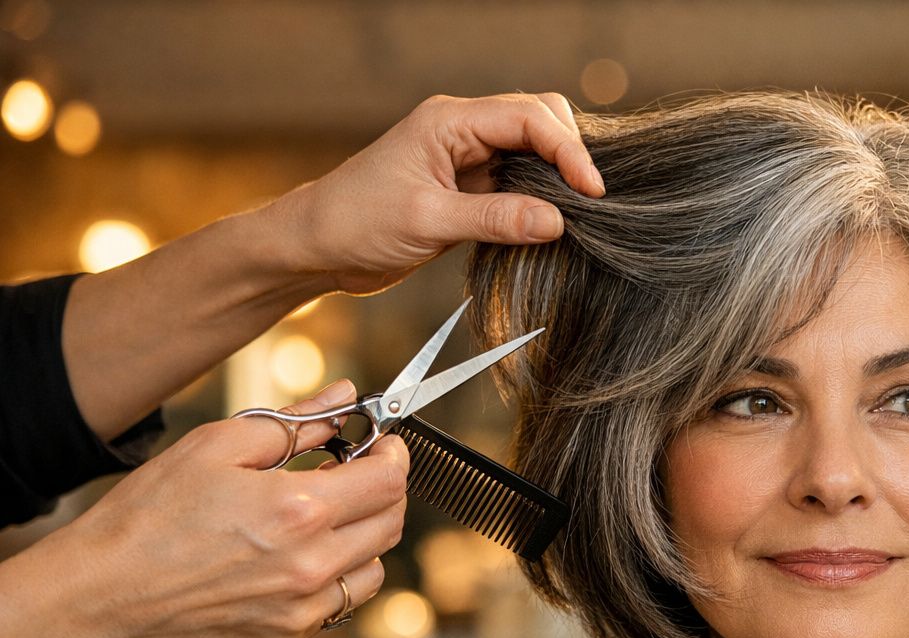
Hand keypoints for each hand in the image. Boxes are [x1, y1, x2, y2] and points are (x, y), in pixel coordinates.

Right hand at [39, 379, 408, 637]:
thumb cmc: (147, 518)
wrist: (100, 597)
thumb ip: (294, 421)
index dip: (394, 454)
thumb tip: (345, 399)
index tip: (383, 443)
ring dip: (362, 536)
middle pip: (391, 523)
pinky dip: (333, 575)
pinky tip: (293, 556)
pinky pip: (339, 601)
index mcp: (298, 512)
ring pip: (374, 566)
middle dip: (383, 490)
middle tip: (352, 473)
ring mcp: (303, 610)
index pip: (389, 480)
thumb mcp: (215, 446)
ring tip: (319, 518)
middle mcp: (311, 566)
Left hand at [270, 92, 605, 293]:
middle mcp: (462, 131)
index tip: (592, 192)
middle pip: (539, 121)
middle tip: (590, 202)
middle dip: (569, 154)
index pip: (528, 118)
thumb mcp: (428, 222)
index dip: (567, 151)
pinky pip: (519, 184)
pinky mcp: (468, 189)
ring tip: (577, 215)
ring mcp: (467, 159)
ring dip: (557, 178)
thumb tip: (557, 221)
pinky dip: (540, 200)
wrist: (316, 247)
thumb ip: (495, 219)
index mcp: (449, 121)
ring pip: (533, 153)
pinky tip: (549, 225)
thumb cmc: (356, 224)